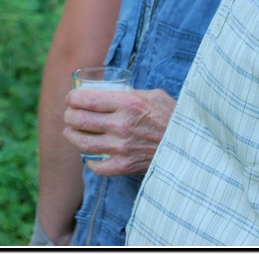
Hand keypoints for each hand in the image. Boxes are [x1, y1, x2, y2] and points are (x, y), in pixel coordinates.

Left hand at [62, 87, 176, 175]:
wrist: (190, 146)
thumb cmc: (173, 117)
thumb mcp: (154, 95)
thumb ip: (132, 93)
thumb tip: (112, 91)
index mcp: (127, 103)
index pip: (87, 99)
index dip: (72, 99)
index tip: (71, 99)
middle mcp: (122, 124)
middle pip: (80, 120)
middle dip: (69, 116)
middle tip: (68, 115)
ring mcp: (122, 147)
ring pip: (83, 143)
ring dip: (72, 136)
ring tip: (70, 132)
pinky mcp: (124, 166)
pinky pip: (97, 166)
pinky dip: (89, 161)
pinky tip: (89, 155)